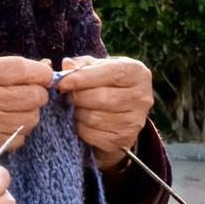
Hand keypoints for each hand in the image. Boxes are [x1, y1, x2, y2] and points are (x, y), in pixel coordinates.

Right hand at [0, 56, 53, 169]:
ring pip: (32, 118)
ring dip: (28, 112)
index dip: (42, 73)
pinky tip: (3, 123)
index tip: (41, 76)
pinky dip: (18, 130)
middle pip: (35, 96)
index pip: (27, 70)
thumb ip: (7, 67)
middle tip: (25, 93)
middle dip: (36, 93)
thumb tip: (44, 70)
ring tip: (11, 108)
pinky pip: (20, 137)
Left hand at [55, 56, 153, 170]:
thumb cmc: (106, 84)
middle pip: (102, 97)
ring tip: (75, 107)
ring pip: (95, 117)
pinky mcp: (124, 139)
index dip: (83, 77)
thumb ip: (82, 65)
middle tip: (66, 96)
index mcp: (137, 73)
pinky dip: (80, 128)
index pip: (111, 73)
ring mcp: (135, 121)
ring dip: (78, 112)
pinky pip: (92, 134)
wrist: (120, 116)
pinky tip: (82, 121)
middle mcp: (142, 97)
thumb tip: (67, 64)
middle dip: (78, 97)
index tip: (62, 82)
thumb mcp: (98, 68)